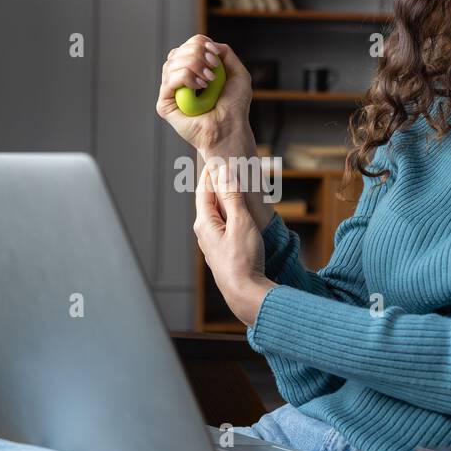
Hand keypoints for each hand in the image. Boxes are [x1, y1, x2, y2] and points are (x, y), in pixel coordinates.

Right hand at [156, 35, 253, 151]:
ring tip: (208, 81)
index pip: (187, 46)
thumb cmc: (235, 106)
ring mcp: (170, 92)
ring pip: (171, 63)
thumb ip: (226, 53)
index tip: (215, 57)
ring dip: (193, 65)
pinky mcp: (164, 104)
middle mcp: (179, 79)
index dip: (200, 44)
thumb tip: (207, 43)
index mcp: (193, 71)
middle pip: (178, 51)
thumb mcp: (238, 74)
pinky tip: (199, 87)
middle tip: (212, 71)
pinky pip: (169, 81)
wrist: (230, 127)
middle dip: (197, 54)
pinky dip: (185, 78)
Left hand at [194, 161, 275, 325]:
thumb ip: (232, 197)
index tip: (215, 157)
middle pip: (208, 201)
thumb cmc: (243, 259)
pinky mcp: (222, 253)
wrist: (246, 293)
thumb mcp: (241, 223)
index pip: (204, 189)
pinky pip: (223, 226)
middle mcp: (205, 232)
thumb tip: (223, 171)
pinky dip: (230, 215)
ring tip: (235, 187)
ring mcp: (212, 244)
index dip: (211, 172)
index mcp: (205, 222)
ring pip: (217, 215)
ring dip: (225, 200)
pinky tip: (240, 216)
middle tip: (226, 167)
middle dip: (217, 184)